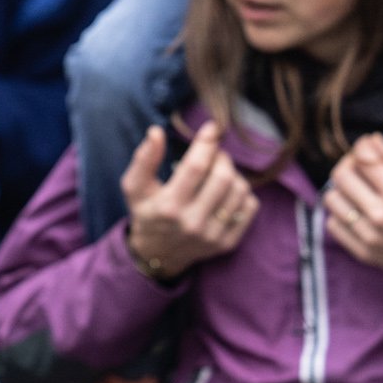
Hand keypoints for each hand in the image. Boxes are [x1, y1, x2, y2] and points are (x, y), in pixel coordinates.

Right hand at [123, 122, 257, 281]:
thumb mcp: (134, 187)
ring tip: (219, 171)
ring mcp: (213, 235)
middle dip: (221, 157)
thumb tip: (156, 131)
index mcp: (169, 206)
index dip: (206, 142)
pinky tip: (227, 191)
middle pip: (223, 177)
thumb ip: (144, 159)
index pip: (196, 166)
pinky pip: (249, 208)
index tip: (212, 127)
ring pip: (239, 190)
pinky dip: (242, 193)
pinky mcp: (228, 242)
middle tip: (214, 153)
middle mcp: (193, 223)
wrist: (157, 255)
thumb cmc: (146, 213)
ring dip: (233, 173)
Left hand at [324, 135, 382, 284]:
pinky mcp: (362, 251)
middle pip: (341, 176)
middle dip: (349, 164)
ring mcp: (369, 236)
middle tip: (361, 166)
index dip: (361, 147)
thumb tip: (372, 140)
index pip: (362, 159)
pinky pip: (333, 224)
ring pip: (332, 199)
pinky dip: (341, 214)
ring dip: (342, 189)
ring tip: (358, 189)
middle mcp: (380, 215)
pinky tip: (357, 210)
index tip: (367, 147)